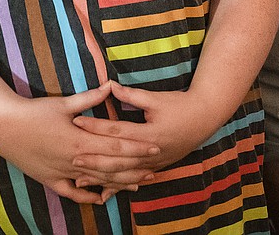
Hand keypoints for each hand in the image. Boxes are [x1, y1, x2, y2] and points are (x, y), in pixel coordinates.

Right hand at [0, 83, 160, 202]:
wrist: (3, 126)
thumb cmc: (34, 112)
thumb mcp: (64, 103)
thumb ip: (90, 98)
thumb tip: (110, 85)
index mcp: (80, 140)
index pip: (116, 147)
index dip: (137, 148)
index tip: (154, 148)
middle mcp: (74, 160)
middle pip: (111, 167)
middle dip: (134, 169)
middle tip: (154, 170)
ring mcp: (62, 172)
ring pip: (96, 182)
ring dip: (117, 184)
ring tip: (137, 185)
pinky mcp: (50, 179)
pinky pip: (71, 192)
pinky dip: (87, 196)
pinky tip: (101, 199)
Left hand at [73, 81, 219, 173]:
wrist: (205, 118)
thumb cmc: (180, 104)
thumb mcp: (156, 98)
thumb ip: (132, 95)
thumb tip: (109, 86)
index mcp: (150, 133)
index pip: (117, 131)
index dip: (96, 126)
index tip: (77, 122)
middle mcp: (152, 152)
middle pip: (118, 158)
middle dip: (94, 159)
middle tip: (72, 157)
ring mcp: (155, 163)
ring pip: (124, 174)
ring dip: (102, 178)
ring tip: (80, 180)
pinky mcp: (157, 168)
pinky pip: (134, 180)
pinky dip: (119, 186)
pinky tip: (104, 193)